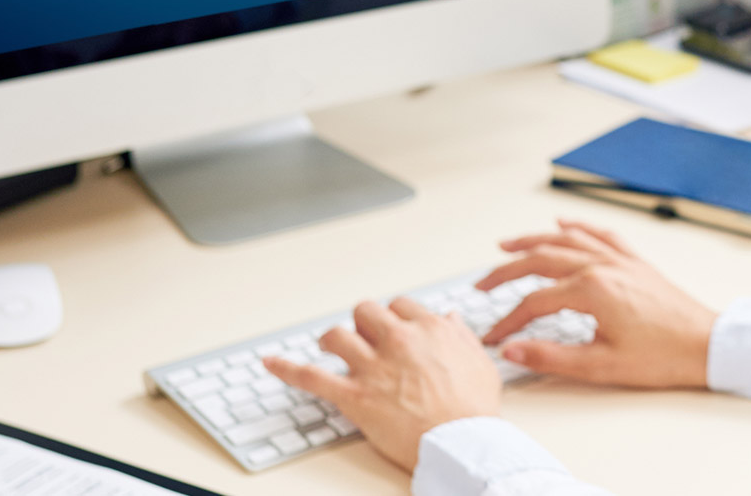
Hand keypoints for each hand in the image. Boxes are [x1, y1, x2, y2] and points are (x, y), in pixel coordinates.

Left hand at [264, 296, 500, 471]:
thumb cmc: (474, 409)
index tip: (392, 329)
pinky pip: (311, 377)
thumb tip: (450, 318)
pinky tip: (271, 363)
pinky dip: (286, 368)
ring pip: (337, 336)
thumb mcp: (480, 362)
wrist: (462, 444)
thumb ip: (462, 336)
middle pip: (366, 312)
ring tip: (331, 348)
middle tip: (365, 339)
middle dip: (363, 323)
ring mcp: (374, 368)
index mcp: (430, 330)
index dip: (393, 318)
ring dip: (332, 341)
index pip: (399, 306)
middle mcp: (399, 341)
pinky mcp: (355, 396)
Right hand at [479, 218, 717, 387]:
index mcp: (591, 290)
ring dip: (533, 240)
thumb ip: (551, 357)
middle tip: (482, 284)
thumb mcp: (601, 366)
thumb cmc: (662, 356)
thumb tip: (512, 350)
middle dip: (505, 271)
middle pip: (541, 259)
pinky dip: (579, 227)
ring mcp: (620, 260)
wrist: (707, 346)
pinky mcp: (635, 263)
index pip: (533, 302)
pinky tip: (564, 223)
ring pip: (567, 239)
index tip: (494, 338)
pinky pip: (601, 235)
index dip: (508, 322)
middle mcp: (603, 266)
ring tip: (507, 246)